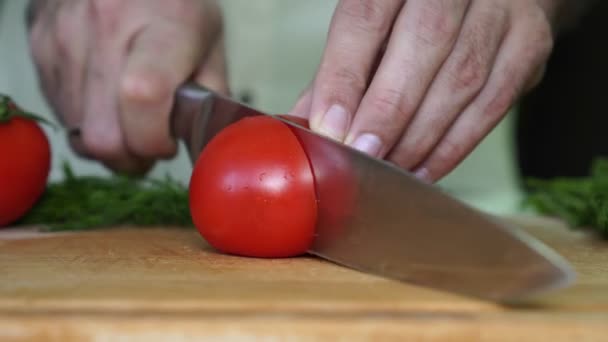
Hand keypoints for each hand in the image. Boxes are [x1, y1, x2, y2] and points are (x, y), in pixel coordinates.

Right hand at [27, 0, 227, 173]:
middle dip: (131, 155)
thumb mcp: (210, 40)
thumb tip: (206, 142)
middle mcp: (105, 29)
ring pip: (79, 134)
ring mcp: (64, 39)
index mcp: (163, 27)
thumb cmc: (172, 4)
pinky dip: (87, 122)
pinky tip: (106, 101)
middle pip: (104, 135)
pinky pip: (61, 115)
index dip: (154, 138)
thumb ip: (212, 94)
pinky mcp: (40, 48)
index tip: (168, 141)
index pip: (143, 97)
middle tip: (148, 142)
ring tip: (129, 118)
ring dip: (109, 141)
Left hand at [292, 0, 565, 181]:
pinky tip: (425, 169)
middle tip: (363, 154)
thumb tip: (305, 125)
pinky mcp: (530, 43)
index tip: (329, 128)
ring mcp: (502, 9)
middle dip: (388, 110)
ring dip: (421, 136)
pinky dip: (455, 145)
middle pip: (424, 43)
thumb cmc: (416, 12)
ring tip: (390, 169)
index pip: (367, 16)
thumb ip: (341, 70)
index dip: (344, 75)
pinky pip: (494, 104)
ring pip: (463, 78)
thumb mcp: (374, 25)